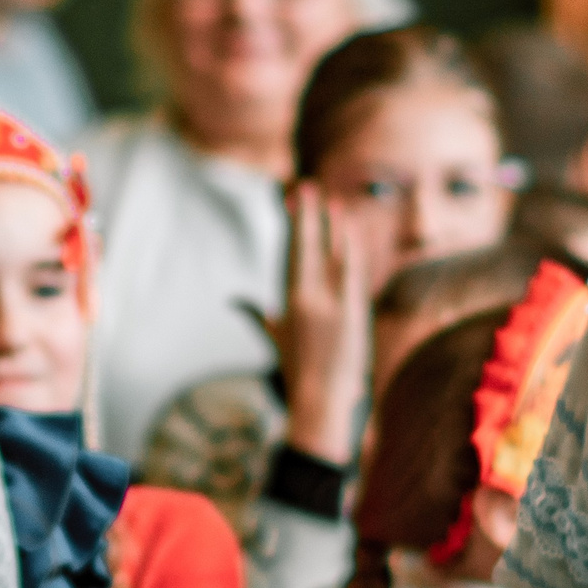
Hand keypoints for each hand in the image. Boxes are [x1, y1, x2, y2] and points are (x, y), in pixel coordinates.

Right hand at [271, 182, 372, 465]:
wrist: (319, 402)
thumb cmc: (297, 371)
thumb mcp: (274, 338)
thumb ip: (256, 314)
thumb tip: (234, 301)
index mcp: (289, 302)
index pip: (291, 254)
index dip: (294, 225)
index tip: (295, 200)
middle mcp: (306, 299)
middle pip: (307, 248)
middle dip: (309, 216)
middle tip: (308, 186)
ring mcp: (331, 305)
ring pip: (333, 255)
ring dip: (334, 226)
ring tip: (335, 201)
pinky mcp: (352, 313)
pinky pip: (353, 272)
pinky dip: (351, 249)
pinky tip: (350, 230)